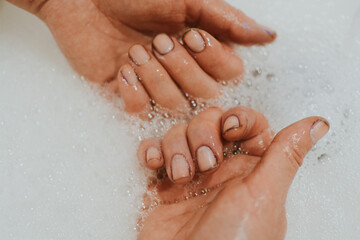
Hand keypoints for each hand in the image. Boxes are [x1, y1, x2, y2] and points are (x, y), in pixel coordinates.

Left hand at [8, 0, 275, 115]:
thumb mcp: (186, 0)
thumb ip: (225, 20)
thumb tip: (267, 36)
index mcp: (200, 50)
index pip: (230, 73)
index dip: (213, 59)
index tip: (191, 35)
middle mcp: (182, 72)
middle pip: (205, 94)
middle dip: (181, 67)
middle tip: (158, 41)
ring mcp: (155, 87)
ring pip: (173, 105)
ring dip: (155, 77)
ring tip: (135, 52)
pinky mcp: (126, 96)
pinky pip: (139, 112)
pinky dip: (132, 93)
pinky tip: (123, 69)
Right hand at [137, 106, 328, 238]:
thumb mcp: (264, 197)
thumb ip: (285, 156)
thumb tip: (317, 124)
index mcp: (249, 169)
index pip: (246, 123)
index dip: (237, 117)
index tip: (229, 129)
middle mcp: (219, 168)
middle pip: (209, 122)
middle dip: (202, 134)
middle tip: (205, 164)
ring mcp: (189, 174)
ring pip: (179, 133)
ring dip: (176, 147)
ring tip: (180, 177)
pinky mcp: (161, 183)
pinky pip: (153, 150)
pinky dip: (151, 151)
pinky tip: (154, 165)